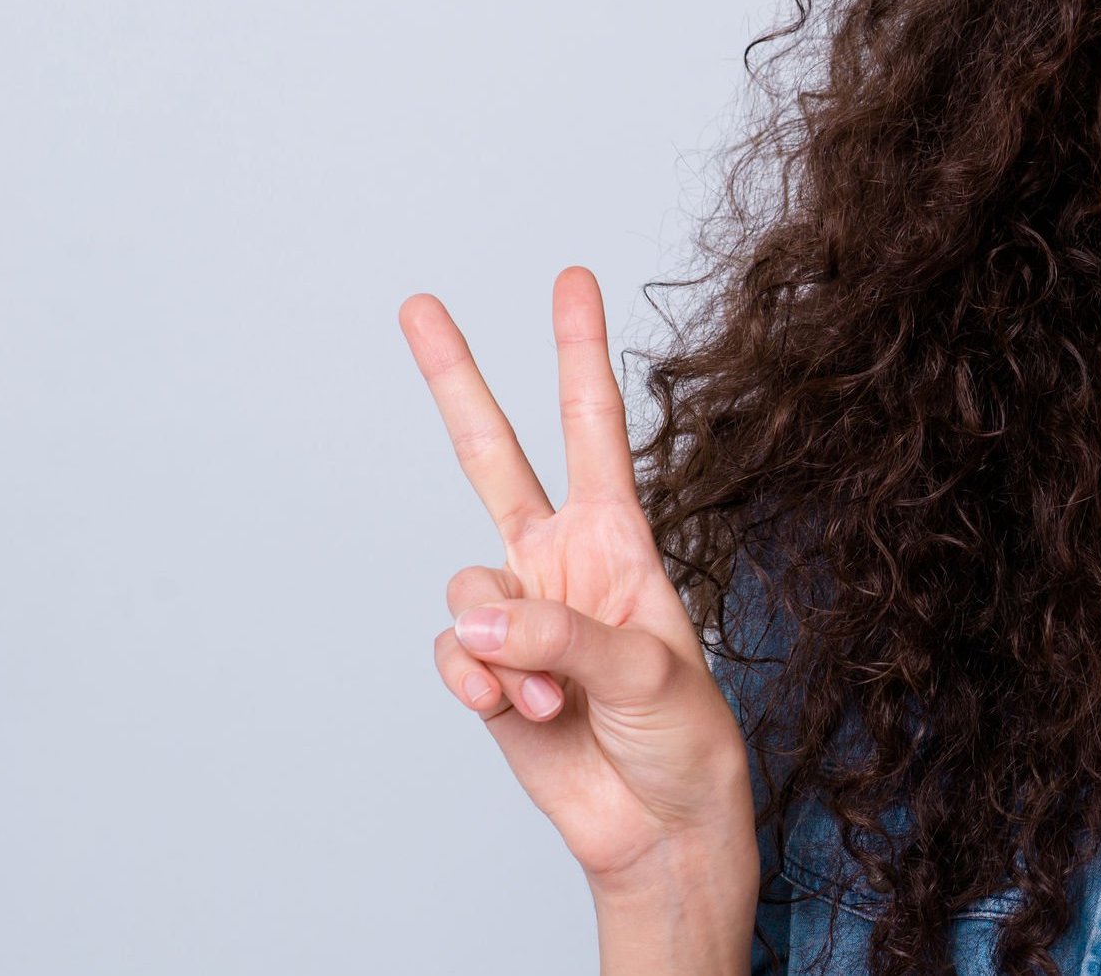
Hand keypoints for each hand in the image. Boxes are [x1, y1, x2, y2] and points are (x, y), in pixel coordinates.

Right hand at [403, 267, 756, 897]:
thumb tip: (467, 618)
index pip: (595, 430)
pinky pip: (451, 654)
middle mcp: (562, 561)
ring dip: (501, 649)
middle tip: (418, 304)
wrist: (658, 822)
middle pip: (493, 455)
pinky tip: (519, 715)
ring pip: (465, 586)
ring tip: (550, 697)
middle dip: (455, 381)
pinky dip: (477, 686)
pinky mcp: (484, 670)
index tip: (572, 279)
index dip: (580, 354)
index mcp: (620, 540)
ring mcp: (518, 613)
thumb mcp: (644, 672)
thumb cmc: (682, 736)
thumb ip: (555, 635)